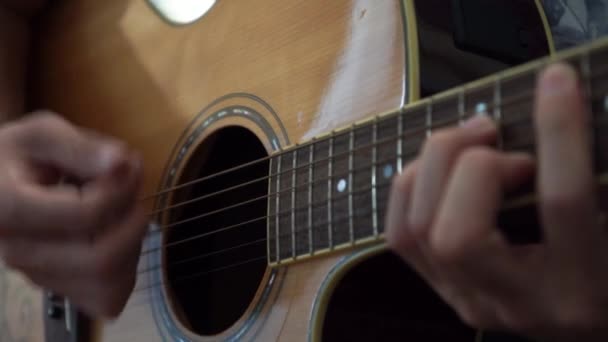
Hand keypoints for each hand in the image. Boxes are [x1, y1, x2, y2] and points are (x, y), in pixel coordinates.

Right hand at [0, 112, 146, 317]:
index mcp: (8, 209)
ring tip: (123, 210)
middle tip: (132, 191)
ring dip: (133, 243)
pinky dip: (126, 268)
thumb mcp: (42, 135)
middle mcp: (17, 252)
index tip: (127, 165)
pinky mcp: (56, 289)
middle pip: (101, 259)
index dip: (121, 189)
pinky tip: (116, 236)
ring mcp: (37, 276)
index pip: (86, 215)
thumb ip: (81, 148)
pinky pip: (106, 297)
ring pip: (108, 281)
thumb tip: (122, 163)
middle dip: (132, 222)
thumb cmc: (19, 157)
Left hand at [385, 64, 607, 340]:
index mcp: (584, 285)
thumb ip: (592, 172)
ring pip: (417, 232)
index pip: (562, 203)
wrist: (593, 322)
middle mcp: (520, 303)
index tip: (557, 82)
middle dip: (470, 164)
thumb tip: (566, 99)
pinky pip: (401, 233)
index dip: (557, 133)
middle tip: (497, 134)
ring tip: (471, 141)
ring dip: (432, 167)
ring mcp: (472, 299)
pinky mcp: (446, 289)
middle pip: (458, 236)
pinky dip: (412, 187)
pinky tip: (443, 167)